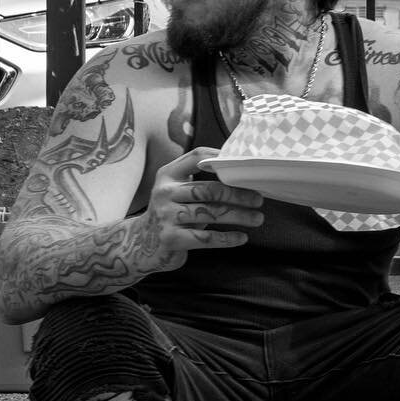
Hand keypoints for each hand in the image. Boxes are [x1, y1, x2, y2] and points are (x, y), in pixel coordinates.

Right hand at [140, 148, 264, 269]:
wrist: (140, 243)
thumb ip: (199, 183)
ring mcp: (166, 216)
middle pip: (209, 189)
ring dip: (239, 216)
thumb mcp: (176, 193)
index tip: (244, 165)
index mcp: (168, 175)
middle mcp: (165, 192)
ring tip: (258, 218)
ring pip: (211, 213)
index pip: (196, 157)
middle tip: (259, 199)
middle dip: (238, 194)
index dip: (221, 158)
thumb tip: (240, 177)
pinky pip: (206, 238)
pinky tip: (242, 237)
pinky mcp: (171, 238)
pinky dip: (227, 238)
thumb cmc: (169, 214)